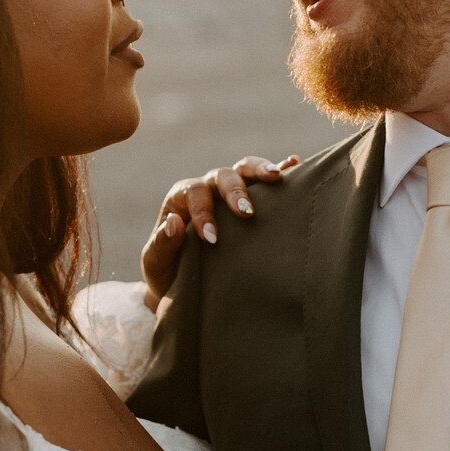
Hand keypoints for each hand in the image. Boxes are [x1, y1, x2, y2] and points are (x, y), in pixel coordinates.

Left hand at [140, 154, 300, 310]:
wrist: (185, 286)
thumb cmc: (168, 274)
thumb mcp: (156, 264)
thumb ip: (161, 244)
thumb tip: (174, 222)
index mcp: (180, 200)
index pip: (193, 194)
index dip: (203, 213)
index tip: (212, 239)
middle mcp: (206, 190)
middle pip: (221, 176)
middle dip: (235, 192)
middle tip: (246, 213)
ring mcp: (229, 193)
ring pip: (244, 170)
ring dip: (260, 171)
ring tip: (277, 177)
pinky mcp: (251, 201)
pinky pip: (265, 180)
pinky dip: (281, 169)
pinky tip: (294, 164)